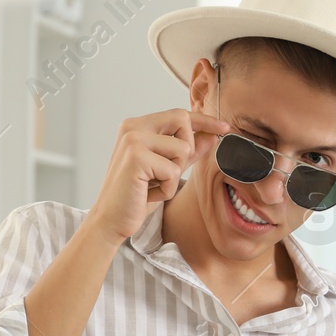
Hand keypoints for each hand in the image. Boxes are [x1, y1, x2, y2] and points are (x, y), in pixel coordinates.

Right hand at [84, 109, 228, 244]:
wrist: (111, 220)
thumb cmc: (137, 196)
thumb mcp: (166, 170)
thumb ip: (187, 152)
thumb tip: (212, 136)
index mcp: (137, 126)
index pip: (178, 115)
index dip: (204, 120)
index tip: (224, 128)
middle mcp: (133, 127)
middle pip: (182, 121)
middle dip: (186, 151)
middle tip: (167, 173)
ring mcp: (133, 140)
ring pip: (182, 149)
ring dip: (175, 175)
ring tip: (154, 185)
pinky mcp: (137, 158)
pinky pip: (173, 171)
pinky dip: (167, 189)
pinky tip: (148, 193)